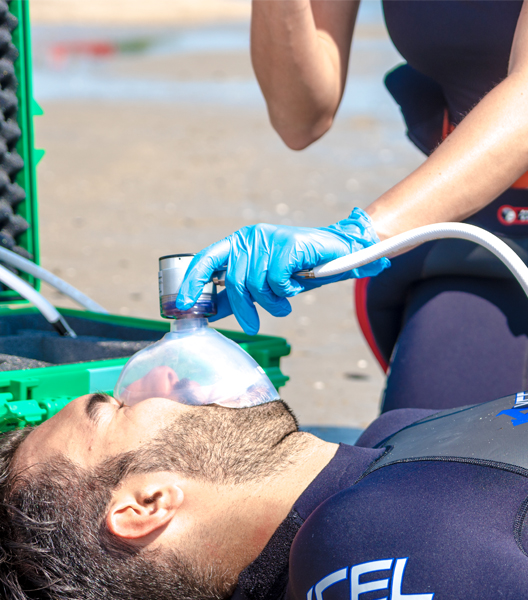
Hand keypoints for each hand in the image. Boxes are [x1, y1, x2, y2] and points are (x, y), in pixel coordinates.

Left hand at [176, 207, 389, 334]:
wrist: (337, 255)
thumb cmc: (297, 271)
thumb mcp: (262, 284)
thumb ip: (235, 294)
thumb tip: (208, 311)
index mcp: (238, 243)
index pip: (206, 259)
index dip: (192, 283)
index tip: (184, 306)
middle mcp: (250, 237)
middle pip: (234, 282)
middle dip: (244, 309)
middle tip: (252, 326)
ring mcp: (269, 238)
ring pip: (257, 284)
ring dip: (271, 302)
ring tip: (283, 303)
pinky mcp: (288, 244)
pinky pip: (276, 280)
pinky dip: (286, 291)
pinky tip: (295, 286)